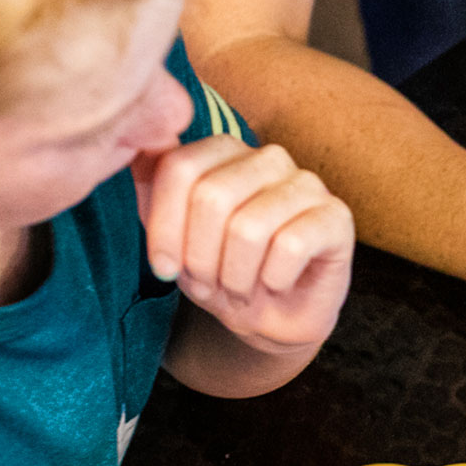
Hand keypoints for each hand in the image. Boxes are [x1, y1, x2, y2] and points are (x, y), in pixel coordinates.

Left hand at [135, 137, 353, 356]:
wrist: (269, 318)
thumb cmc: (220, 273)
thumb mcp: (171, 236)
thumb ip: (151, 188)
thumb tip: (129, 147)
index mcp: (223, 152)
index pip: (179, 168)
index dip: (165, 228)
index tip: (164, 268)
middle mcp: (266, 157)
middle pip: (212, 197)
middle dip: (202, 259)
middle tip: (210, 284)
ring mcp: (306, 183)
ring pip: (249, 227)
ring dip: (236, 277)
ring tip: (240, 289)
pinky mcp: (336, 216)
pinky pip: (291, 246)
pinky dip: (273, 280)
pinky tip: (276, 284)